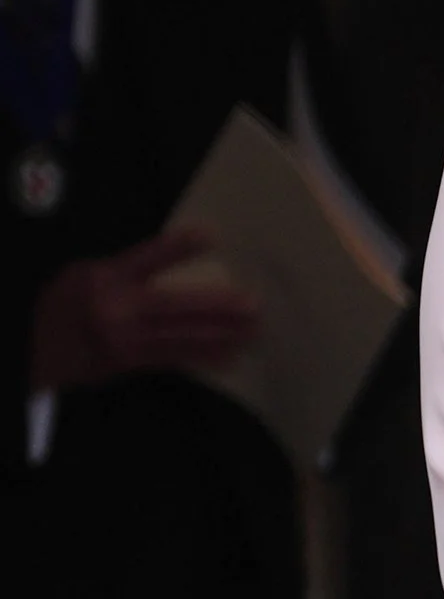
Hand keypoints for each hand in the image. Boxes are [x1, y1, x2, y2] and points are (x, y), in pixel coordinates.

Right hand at [27, 228, 258, 389]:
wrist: (36, 350)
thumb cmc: (65, 305)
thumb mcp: (85, 274)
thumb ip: (125, 268)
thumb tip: (173, 257)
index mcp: (105, 277)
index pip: (146, 257)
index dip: (178, 247)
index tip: (211, 235)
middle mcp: (117, 309)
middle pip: (175, 306)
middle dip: (217, 306)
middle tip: (252, 304)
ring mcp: (125, 340)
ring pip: (180, 336)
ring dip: (221, 335)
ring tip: (252, 331)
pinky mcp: (131, 363)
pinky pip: (174, 359)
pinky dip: (203, 357)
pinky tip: (228, 356)